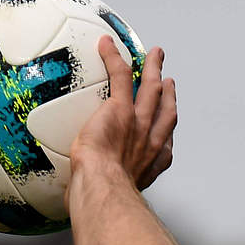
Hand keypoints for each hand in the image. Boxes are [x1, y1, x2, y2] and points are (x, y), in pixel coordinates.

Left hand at [70, 37, 176, 190]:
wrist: (103, 187)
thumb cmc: (103, 198)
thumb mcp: (107, 197)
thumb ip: (97, 190)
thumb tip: (76, 199)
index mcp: (151, 161)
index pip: (164, 140)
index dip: (166, 126)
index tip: (166, 118)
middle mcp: (150, 138)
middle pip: (165, 108)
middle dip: (168, 93)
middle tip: (168, 80)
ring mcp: (138, 121)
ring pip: (150, 87)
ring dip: (152, 68)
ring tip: (155, 56)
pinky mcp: (119, 108)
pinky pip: (120, 76)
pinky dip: (115, 58)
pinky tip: (108, 46)